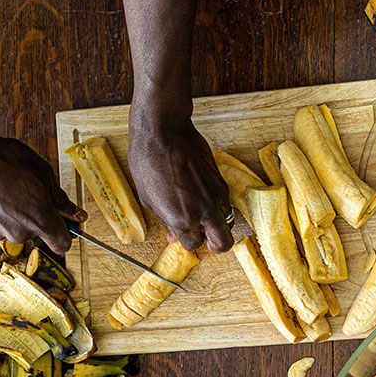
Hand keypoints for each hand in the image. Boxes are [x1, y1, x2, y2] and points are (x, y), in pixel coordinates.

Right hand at [0, 130, 84, 252]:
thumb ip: (61, 200)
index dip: (67, 234)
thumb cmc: (6, 161)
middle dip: (38, 215)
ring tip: (9, 187)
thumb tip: (77, 215)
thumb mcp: (44, 174)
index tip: (66, 224)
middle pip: (37, 232)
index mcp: (40, 221)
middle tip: (32, 190)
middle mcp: (19, 233)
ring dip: (17, 212)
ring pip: (16, 226)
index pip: (62, 244)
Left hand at [128, 101, 232, 252]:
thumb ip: (165, 220)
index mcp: (182, 219)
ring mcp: (216, 195)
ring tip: (199, 212)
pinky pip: (224, 201)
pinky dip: (215, 204)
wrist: (163, 131)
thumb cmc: (148, 161)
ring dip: (216, 222)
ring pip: (227, 221)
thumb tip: (173, 234)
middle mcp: (204, 210)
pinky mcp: (220, 180)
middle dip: (214, 244)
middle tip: (203, 236)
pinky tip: (199, 194)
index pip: (193, 244)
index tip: (181, 234)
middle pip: (223, 243)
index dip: (187, 241)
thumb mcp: (149, 198)